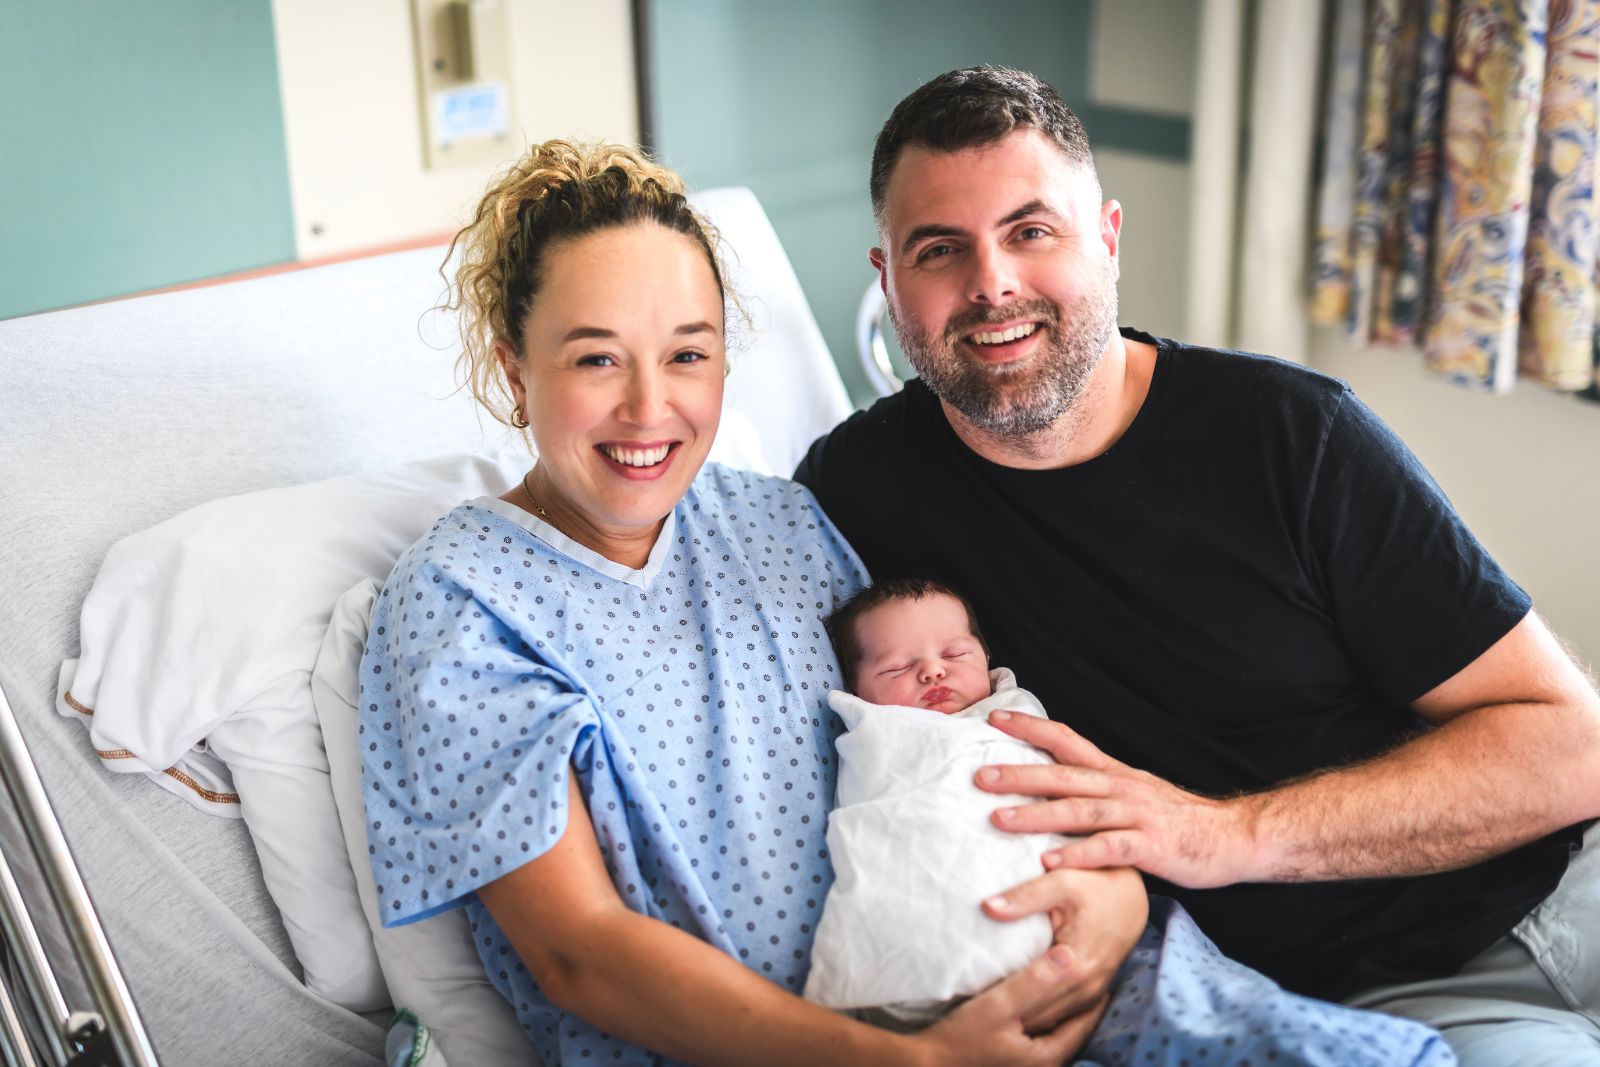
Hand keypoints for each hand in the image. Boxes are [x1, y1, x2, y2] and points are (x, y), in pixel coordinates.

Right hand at [908, 947, 1107, 1066]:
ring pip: (1056, 1036)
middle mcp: (1041, 1066)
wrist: (927, 1065)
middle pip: (1072, 1033)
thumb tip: (1069, 955)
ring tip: (1069, 990)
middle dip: (1083, 1008)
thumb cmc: (960, 1039)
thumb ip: (1034, 980)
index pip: (1084, 1025)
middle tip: (1093, 981)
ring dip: (1063, 1014)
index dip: (1096, 1000)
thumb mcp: (999, 1005)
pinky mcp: (1009, 1063)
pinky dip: (1045, 1022)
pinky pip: (1039, 1040)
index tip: (1107, 977)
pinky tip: (1037, 1008)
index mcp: (1047, 1056)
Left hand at [978, 710, 1258, 887]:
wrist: (1233, 837)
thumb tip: (1049, 782)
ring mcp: (1136, 816)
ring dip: (1037, 815)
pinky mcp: (1150, 847)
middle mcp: (1121, 788)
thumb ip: (1095, 788)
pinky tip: (1050, 862)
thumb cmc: (1177, 820)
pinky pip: (1108, 850)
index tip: (993, 717)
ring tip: (999, 819)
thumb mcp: (1132, 794)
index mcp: (1113, 773)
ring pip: (1079, 811)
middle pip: (1062, 776)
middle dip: (1018, 774)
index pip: (1066, 740)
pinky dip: (1078, 854)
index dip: (1030, 727)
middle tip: (979, 776)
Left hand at [983, 865, 1146, 1032]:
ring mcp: (1093, 994)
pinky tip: (1016, 1004)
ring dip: (1022, 1014)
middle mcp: (1088, 986)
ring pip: (1050, 1018)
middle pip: (1039, 1013)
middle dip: (1008, 1009)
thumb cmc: (1096, 884)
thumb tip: (987, 907)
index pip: (1030, 993)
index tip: (970, 993)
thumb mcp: (1060, 881)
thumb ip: (1024, 896)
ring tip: (989, 1006)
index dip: (1000, 995)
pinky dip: (1039, 1011)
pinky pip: (1061, 1013)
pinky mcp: (1093, 993)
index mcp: (1078, 964)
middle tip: (973, 1003)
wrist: (1132, 895)